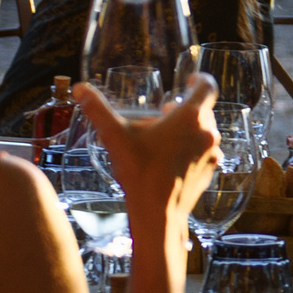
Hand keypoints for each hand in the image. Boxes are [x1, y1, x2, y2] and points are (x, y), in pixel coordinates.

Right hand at [76, 76, 218, 216]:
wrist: (158, 213)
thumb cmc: (139, 172)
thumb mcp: (115, 137)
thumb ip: (97, 109)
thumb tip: (81, 88)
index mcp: (191, 117)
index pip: (208, 86)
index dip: (200, 80)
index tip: (189, 81)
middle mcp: (208, 133)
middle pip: (203, 110)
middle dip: (184, 110)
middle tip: (164, 116)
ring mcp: (212, 153)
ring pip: (204, 132)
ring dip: (188, 130)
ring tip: (164, 138)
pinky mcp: (210, 171)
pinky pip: (204, 152)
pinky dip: (191, 149)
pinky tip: (170, 159)